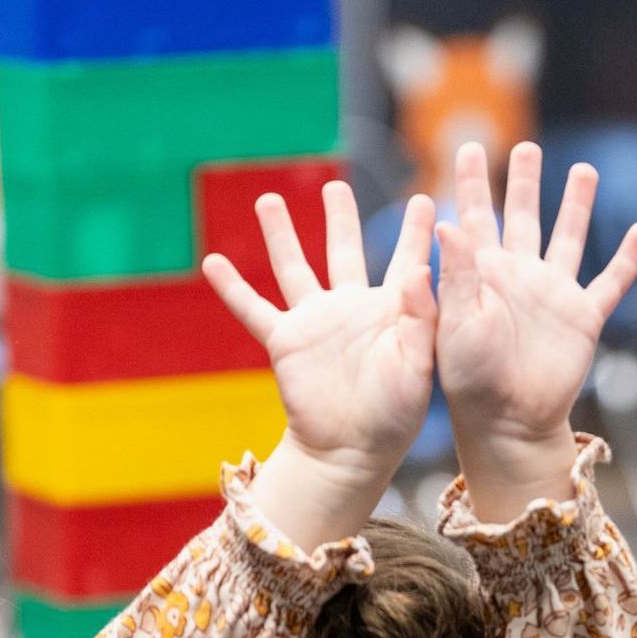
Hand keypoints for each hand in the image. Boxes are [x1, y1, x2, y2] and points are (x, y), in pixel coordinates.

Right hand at [202, 183, 436, 546]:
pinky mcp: (285, 341)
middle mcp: (351, 308)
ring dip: (280, 235)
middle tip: (336, 187)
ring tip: (267, 199)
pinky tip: (212, 261)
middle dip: (340, 218)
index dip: (414, 233)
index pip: (407, 261)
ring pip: (294, 267)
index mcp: (392, 311)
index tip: (425, 200)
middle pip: (344, 251)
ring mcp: (315, 322)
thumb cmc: (396, 414)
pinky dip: (232, 287)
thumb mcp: (419, 365)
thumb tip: (419, 270)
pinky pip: (253, 308)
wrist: (353, 450)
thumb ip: (420, 316)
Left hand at [435, 141, 636, 520]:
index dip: (473, 181)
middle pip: (525, 216)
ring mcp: (554, 294)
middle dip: (524, 182)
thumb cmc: (469, 378)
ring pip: (568, 238)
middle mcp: (520, 275)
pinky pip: (611, 282)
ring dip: (576, 205)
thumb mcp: (453, 321)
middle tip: (525, 149)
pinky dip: (628, 258)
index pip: (476, 214)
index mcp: (483, 272)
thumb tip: (444, 221)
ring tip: (584, 170)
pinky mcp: (584, 318)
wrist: (508, 420)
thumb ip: (454, 273)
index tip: (468, 146)